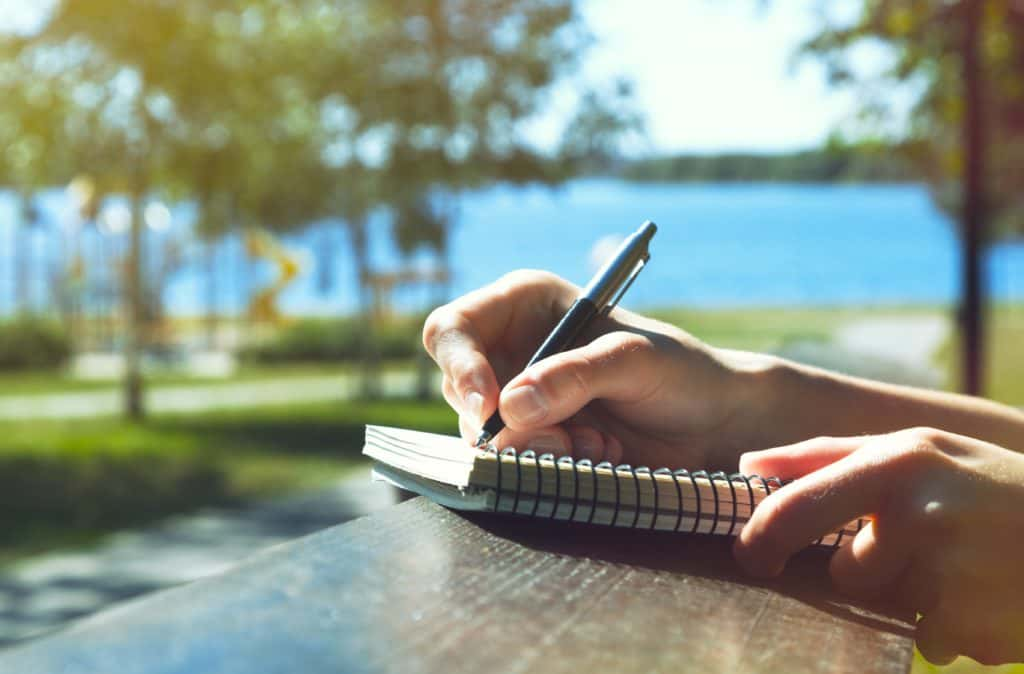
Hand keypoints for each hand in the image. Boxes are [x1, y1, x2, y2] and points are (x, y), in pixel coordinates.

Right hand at [422, 270, 763, 469]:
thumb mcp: (636, 361)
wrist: (711, 426)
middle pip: (459, 389)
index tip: (489, 406)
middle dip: (507, 422)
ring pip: (483, 434)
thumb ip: (576, 376)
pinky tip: (597, 455)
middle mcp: (510, 348)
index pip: (453, 329)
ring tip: (598, 444)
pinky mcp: (531, 439)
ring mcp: (517, 398)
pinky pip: (511, 461)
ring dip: (538, 448)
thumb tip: (510, 406)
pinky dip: (550, 465)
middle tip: (565, 438)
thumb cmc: (680, 373)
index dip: (460, 365)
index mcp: (524, 304)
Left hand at [734, 427, 1023, 665]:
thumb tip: (749, 465)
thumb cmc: (988, 483)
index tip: (751, 557)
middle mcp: (918, 515)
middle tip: (924, 545)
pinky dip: (957, 626)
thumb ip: (827, 456)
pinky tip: (991, 592)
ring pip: (893, 610)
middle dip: (869, 570)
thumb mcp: (916, 449)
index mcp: (895, 463)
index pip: (797, 507)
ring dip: (921, 599)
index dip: (761, 536)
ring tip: (969, 564)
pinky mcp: (975, 625)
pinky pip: (935, 641)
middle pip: (844, 574)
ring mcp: (951, 574)